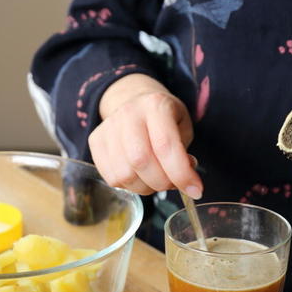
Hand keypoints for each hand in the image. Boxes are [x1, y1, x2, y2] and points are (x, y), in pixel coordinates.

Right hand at [88, 73, 202, 197]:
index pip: (166, 146)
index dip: (181, 174)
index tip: (195, 190)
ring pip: (125, 174)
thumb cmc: (163, 118)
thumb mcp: (182, 127)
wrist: (134, 100)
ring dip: (145, 187)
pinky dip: (129, 186)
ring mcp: (108, 128)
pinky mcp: (95, 141)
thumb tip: (184, 181)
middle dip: (162, 183)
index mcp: (156, 105)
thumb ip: (185, 154)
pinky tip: (138, 176)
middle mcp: (128, 114)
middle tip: (171, 183)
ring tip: (154, 179)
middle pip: (141, 161)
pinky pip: (111, 177)